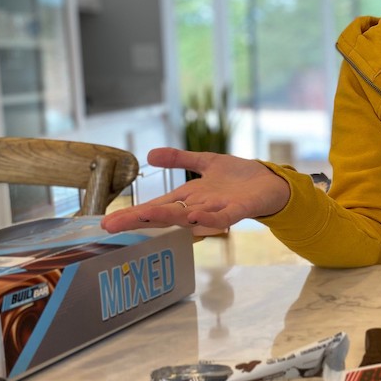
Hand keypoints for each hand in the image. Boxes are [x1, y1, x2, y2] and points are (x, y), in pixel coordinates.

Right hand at [99, 147, 290, 233]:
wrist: (273, 184)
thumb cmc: (240, 178)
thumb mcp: (206, 162)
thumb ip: (180, 158)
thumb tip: (150, 154)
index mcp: (190, 197)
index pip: (156, 206)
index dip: (132, 213)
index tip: (107, 222)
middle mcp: (199, 207)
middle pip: (165, 214)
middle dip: (139, 219)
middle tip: (112, 226)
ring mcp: (218, 209)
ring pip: (188, 216)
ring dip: (168, 217)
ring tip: (144, 214)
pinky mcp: (239, 209)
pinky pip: (222, 216)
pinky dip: (209, 217)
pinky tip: (195, 215)